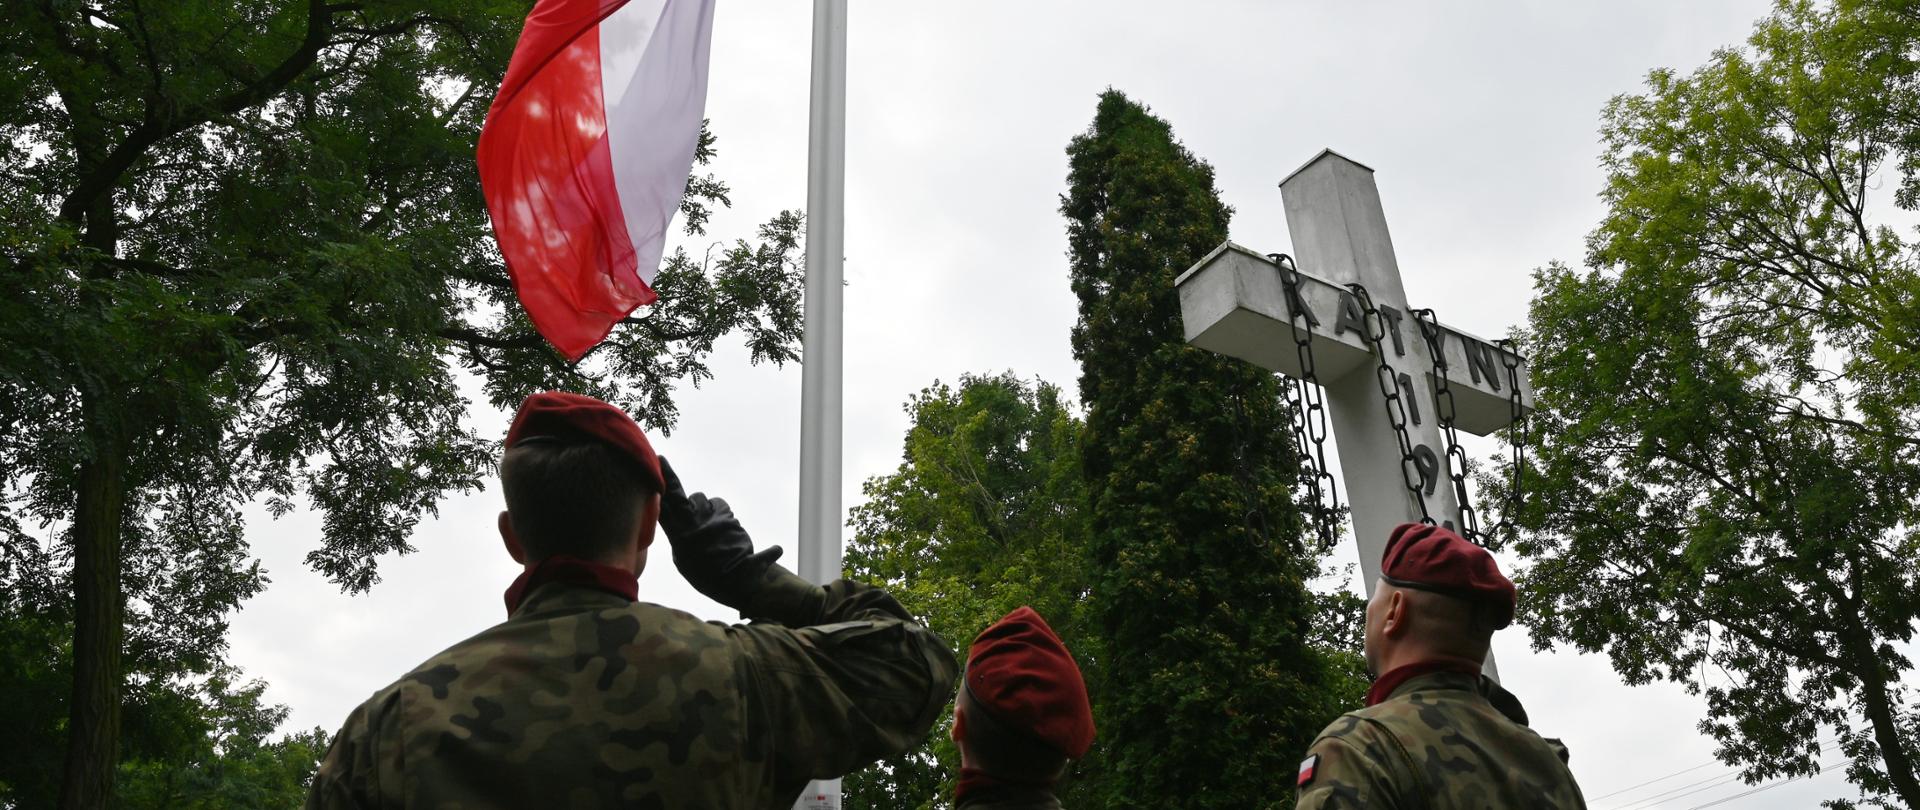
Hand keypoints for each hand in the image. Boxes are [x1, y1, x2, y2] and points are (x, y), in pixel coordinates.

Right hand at [657, 457, 784, 609]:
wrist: (737, 586)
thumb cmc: (704, 574)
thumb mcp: (683, 559)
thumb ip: (680, 533)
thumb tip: (681, 516)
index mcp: (680, 533)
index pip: (671, 499)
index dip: (667, 477)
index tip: (660, 457)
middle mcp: (699, 523)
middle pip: (696, 497)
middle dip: (698, 505)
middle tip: (703, 527)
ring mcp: (718, 522)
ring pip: (716, 503)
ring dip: (716, 514)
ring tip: (719, 539)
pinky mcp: (736, 524)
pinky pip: (729, 513)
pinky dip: (730, 522)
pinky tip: (735, 543)